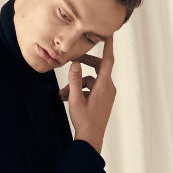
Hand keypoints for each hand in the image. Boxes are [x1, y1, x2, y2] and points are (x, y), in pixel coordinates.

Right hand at [59, 36, 115, 155]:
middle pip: (98, 68)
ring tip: (63, 93)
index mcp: (104, 86)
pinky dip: (81, 90)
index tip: (110, 32)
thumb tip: (75, 64)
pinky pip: (92, 89)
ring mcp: (106, 95)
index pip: (108, 60)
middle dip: (84, 65)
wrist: (91, 140)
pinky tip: (68, 98)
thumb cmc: (84, 121)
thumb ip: (74, 80)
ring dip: (77, 83)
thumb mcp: (75, 99)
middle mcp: (108, 88)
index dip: (108, 45)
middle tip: (73, 62)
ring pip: (91, 80)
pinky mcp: (103, 100)